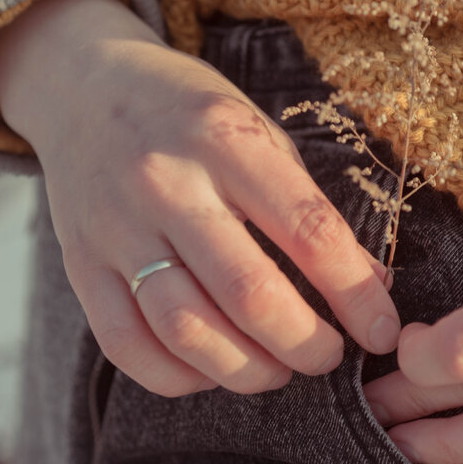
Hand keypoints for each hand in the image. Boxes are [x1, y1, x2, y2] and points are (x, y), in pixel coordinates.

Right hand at [0, 0, 399, 395]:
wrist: (87, 87)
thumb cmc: (191, 113)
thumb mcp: (260, 133)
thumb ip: (309, 207)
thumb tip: (370, 284)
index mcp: (225, 138)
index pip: (307, 231)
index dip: (354, 295)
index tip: (382, 332)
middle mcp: (167, 182)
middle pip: (247, 294)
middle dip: (305, 344)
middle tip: (330, 358)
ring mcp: (117, 226)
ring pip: (186, 330)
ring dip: (246, 370)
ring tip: (277, 370)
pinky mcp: (81, 263)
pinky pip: (127, 346)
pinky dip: (178, 376)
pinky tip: (212, 368)